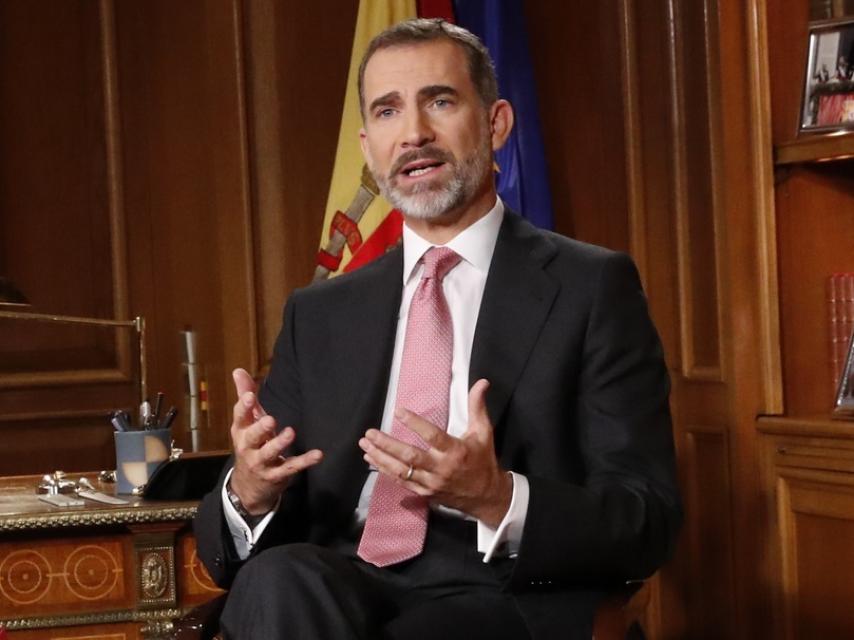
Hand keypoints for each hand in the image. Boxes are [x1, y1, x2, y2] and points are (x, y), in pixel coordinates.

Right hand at [228, 368, 322, 513]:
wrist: (248, 486)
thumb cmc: (250, 445)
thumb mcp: (247, 422)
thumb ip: (245, 396)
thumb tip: (238, 370)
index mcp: (241, 432)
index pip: (240, 418)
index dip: (244, 407)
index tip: (250, 396)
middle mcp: (248, 447)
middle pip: (252, 437)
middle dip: (260, 429)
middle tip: (270, 419)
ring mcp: (262, 463)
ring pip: (269, 453)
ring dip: (279, 443)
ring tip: (290, 432)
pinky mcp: (277, 475)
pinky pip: (291, 467)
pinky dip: (305, 461)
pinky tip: (318, 455)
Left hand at [359, 379, 511, 527]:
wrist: (486, 496)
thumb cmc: (483, 460)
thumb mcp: (484, 432)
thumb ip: (477, 407)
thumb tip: (482, 382)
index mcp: (455, 451)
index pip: (432, 436)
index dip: (415, 423)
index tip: (398, 411)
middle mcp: (441, 468)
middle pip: (410, 456)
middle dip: (387, 444)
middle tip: (370, 433)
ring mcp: (431, 483)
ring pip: (402, 471)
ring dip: (381, 458)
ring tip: (365, 445)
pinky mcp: (425, 493)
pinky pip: (402, 482)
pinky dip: (386, 471)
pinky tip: (373, 460)